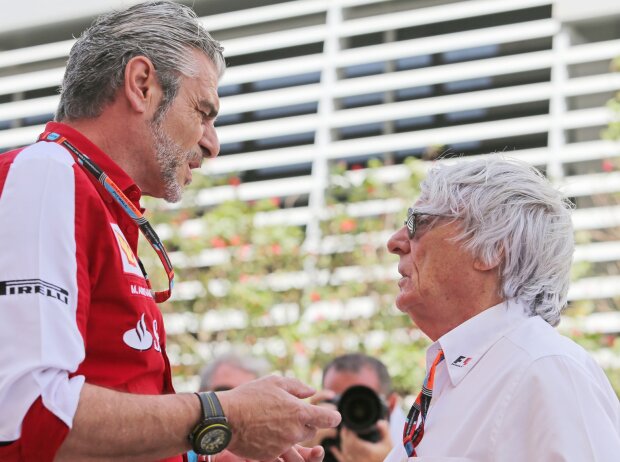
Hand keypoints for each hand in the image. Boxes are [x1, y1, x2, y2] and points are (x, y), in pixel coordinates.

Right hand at [217, 375, 340, 460]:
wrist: (225, 418)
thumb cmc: (249, 396)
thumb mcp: (274, 382)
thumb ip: (296, 386)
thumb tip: (311, 392)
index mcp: (299, 413)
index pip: (329, 419)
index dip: (333, 417)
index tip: (333, 416)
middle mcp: (295, 432)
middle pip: (312, 431)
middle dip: (306, 423)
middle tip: (291, 413)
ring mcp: (283, 446)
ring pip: (299, 444)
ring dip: (295, 436)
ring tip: (281, 426)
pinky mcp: (271, 456)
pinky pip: (283, 452)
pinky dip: (279, 445)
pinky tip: (267, 433)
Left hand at [330, 420, 391, 461]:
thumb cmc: (389, 456)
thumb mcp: (389, 442)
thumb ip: (384, 430)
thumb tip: (379, 421)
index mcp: (369, 452)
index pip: (354, 442)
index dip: (349, 433)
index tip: (348, 426)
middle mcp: (361, 459)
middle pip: (347, 447)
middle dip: (344, 436)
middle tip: (344, 427)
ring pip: (345, 454)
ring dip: (342, 443)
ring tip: (343, 434)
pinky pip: (343, 461)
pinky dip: (338, 454)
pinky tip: (333, 448)